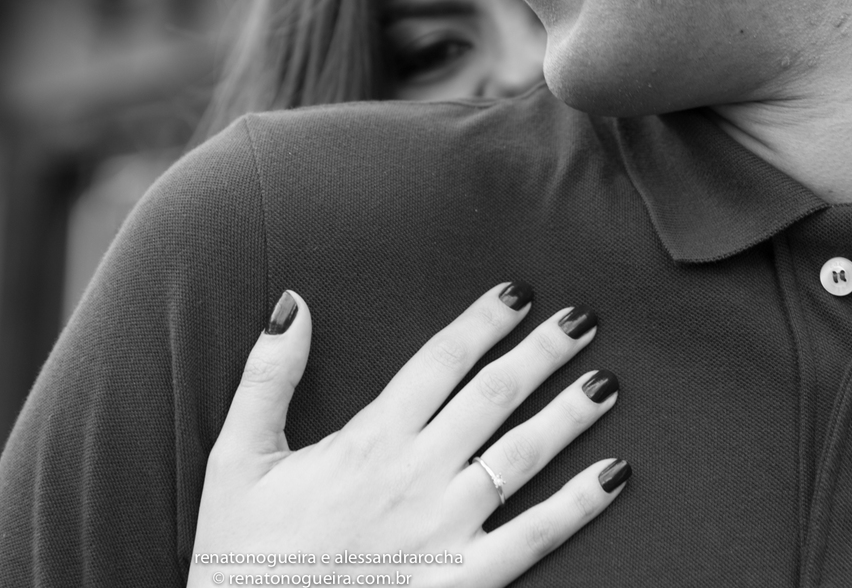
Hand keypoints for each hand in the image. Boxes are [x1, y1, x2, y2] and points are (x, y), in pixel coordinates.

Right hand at [186, 282, 627, 587]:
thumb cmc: (244, 551)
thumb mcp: (237, 454)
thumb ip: (267, 376)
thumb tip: (292, 305)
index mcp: (368, 439)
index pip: (439, 362)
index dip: (482, 322)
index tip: (517, 293)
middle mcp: (417, 474)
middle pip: (493, 397)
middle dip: (541, 353)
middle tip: (581, 320)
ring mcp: (447, 527)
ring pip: (522, 456)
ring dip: (568, 414)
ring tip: (606, 381)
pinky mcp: (465, 579)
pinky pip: (535, 537)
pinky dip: (579, 506)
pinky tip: (614, 475)